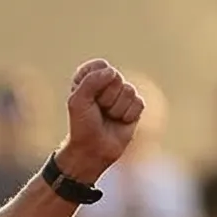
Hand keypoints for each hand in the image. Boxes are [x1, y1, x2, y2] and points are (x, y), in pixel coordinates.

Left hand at [57, 60, 144, 180]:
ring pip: (128, 91)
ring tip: (108, 117)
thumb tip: (112, 72)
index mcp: (90, 77)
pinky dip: (127, 115)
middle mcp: (107, 83)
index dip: (95, 82)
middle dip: (106, 97)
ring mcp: (122, 94)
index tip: (87, 98)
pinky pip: (138, 103)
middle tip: (99, 110)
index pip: (100, 66)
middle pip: (116, 77)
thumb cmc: (82, 125)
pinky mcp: (135, 106)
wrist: (93, 150)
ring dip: (116, 109)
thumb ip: (91, 81)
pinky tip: (120, 122)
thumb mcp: (78, 101)